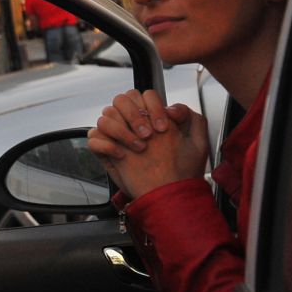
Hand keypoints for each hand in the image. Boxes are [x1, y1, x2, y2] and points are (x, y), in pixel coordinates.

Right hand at [89, 89, 208, 199]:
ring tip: (138, 148)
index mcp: (151, 118)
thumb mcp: (198, 143)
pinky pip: (94, 139)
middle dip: (134, 116)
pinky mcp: (105, 152)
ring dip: (121, 131)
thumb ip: (192, 118)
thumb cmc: (182, 172)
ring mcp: (117, 137)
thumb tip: (171, 108)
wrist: (169, 195)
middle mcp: (132, 124)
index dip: (153, 107)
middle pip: (120, 100)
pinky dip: (106, 145)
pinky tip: (122, 155)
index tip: (162, 128)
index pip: (143, 96)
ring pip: (105, 117)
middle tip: (147, 136)